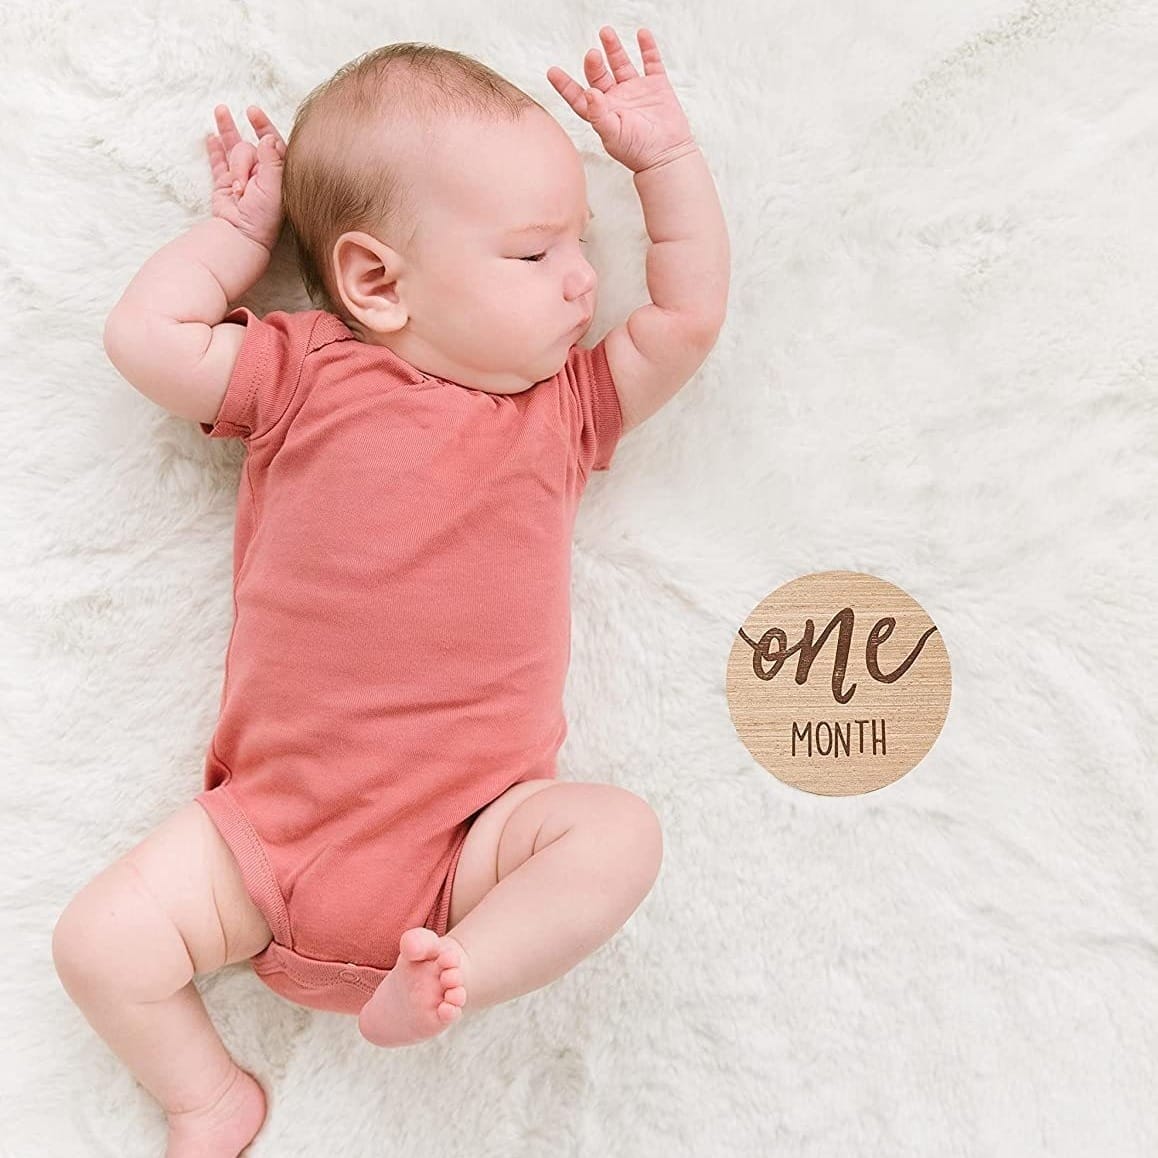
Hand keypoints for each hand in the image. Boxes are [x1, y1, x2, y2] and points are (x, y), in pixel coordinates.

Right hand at [206, 104, 285, 252]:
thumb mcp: (273, 187)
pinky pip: (218, 161)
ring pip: (234, 150)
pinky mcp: (225, 184)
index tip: (252, 112)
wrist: (241, 235)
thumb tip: (269, 138)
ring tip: (220, 112)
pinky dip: (215, 149)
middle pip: (250, 148)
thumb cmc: (263, 217)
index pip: (273, 144)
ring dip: (227, 144)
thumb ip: (272, 162)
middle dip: (242, 158)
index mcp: (278, 176)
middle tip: (231, 143)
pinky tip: (211, 136)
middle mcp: (261, 175)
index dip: (264, 126)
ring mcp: (242, 178)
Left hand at [547, 26, 696, 174]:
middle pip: (599, 75)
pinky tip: (642, 34)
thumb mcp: (612, 135)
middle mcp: (616, 99)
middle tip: (592, 55)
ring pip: (621, 63)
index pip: (578, 96)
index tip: (552, 72)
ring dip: (614, 48)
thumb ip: (598, 114)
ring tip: (605, 32)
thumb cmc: (636, 151)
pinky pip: (651, 62)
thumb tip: (589, 92)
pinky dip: (647, 47)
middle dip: (594, 64)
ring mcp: (636, 90)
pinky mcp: (656, 86)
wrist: (666, 156)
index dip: (565, 85)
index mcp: (601, 113)